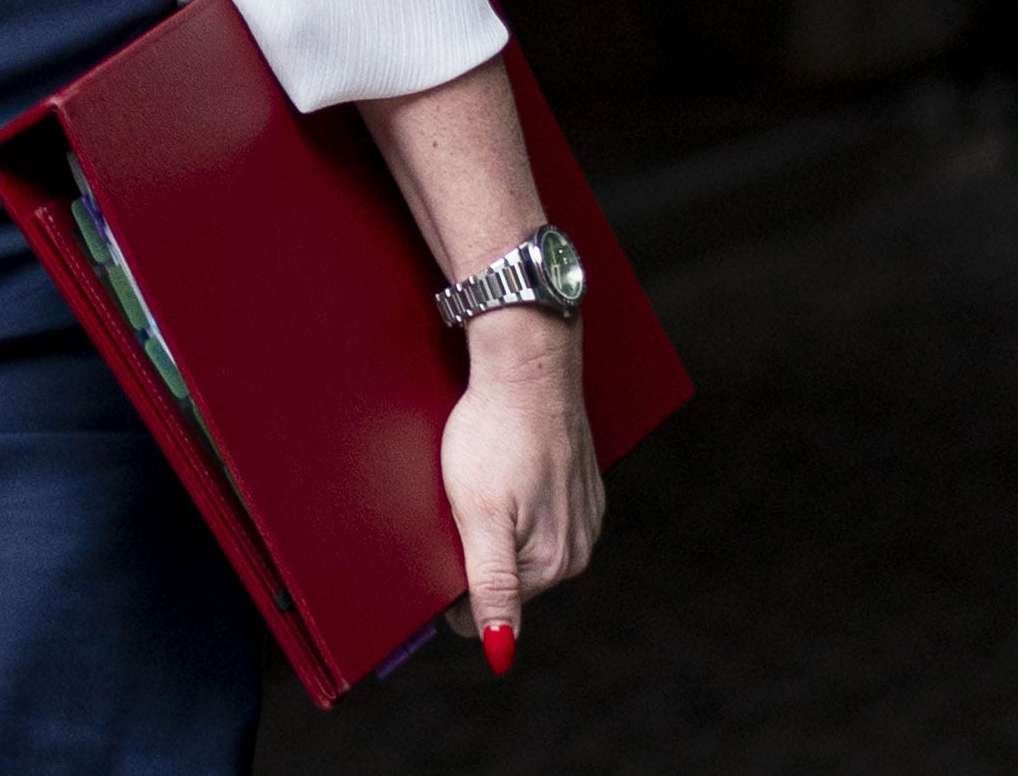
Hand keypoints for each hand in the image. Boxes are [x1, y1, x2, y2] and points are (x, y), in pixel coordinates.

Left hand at [438, 311, 603, 671]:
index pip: (488, 608)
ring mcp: (583, 516)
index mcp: (553, 564)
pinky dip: (514, 502)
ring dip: (494, 527)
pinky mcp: (580, 487)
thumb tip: (500, 651)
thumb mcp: (480, 515)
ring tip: (477, 485)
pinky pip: (538, 513)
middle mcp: (577, 548)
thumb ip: (491, 585)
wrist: (528, 365)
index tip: (434, 549)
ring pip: (522, 544)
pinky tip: (500, 472)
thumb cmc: (494, 435)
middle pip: (508, 577)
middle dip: (473, 555)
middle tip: (452, 508)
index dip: (452, 585)